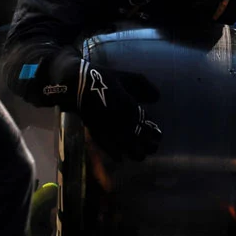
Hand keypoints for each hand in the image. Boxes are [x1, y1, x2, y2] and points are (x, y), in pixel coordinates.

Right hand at [41, 52, 161, 159]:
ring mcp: (107, 128)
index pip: (146, 124)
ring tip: (142, 154)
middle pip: (139, 138)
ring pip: (125, 147)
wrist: (77, 84)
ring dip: (136, 152)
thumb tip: (157, 98)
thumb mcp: (127, 77)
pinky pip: (107, 148)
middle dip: (149, 144)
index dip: (154, 132)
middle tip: (154, 147)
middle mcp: (119, 120)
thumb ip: (144, 86)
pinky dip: (115, 154)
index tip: (158, 134)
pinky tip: (121, 158)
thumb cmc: (103, 78)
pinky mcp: (95, 131)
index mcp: (129, 106)